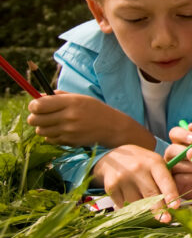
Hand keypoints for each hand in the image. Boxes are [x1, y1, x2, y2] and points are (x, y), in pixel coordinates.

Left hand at [27, 92, 152, 146]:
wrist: (113, 127)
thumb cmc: (95, 110)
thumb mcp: (80, 98)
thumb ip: (58, 96)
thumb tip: (37, 97)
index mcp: (71, 102)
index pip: (39, 105)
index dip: (33, 105)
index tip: (36, 106)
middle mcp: (68, 117)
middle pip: (35, 119)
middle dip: (35, 117)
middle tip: (41, 115)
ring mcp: (68, 131)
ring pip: (40, 131)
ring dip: (43, 127)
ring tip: (54, 123)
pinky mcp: (69, 141)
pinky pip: (49, 139)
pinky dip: (51, 135)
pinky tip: (62, 131)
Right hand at [92, 145, 179, 221]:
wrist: (115, 157)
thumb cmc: (143, 164)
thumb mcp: (157, 165)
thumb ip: (165, 181)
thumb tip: (173, 206)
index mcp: (154, 162)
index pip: (164, 180)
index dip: (170, 194)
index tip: (176, 207)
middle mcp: (138, 169)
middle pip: (151, 195)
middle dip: (159, 210)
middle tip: (167, 220)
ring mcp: (123, 178)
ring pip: (137, 204)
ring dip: (145, 211)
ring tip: (149, 212)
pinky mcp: (110, 187)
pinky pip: (124, 206)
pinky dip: (131, 210)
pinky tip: (134, 206)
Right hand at [165, 122, 191, 198]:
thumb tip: (190, 126)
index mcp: (182, 142)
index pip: (175, 133)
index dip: (182, 134)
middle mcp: (174, 154)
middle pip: (171, 149)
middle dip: (184, 151)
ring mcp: (172, 168)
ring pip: (176, 164)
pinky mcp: (174, 182)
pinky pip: (179, 177)